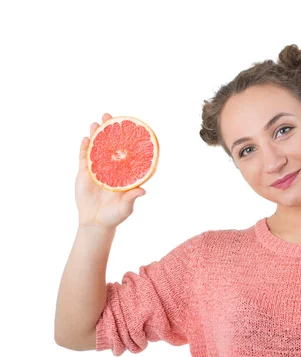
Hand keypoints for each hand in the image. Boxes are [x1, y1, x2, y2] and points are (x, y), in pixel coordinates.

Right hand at [75, 113, 146, 229]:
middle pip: (110, 146)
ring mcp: (98, 170)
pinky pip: (84, 158)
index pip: (128, 153)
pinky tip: (85, 139)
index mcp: (124, 174)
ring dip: (96, 135)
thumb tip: (142, 190)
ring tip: (96, 123)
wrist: (95, 222)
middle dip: (110, 130)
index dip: (128, 140)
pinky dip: (84, 148)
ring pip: (96, 148)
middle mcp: (112, 169)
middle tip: (109, 115)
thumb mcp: (125, 207)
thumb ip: (132, 198)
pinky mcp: (85, 174)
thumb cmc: (115, 216)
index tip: (130, 126)